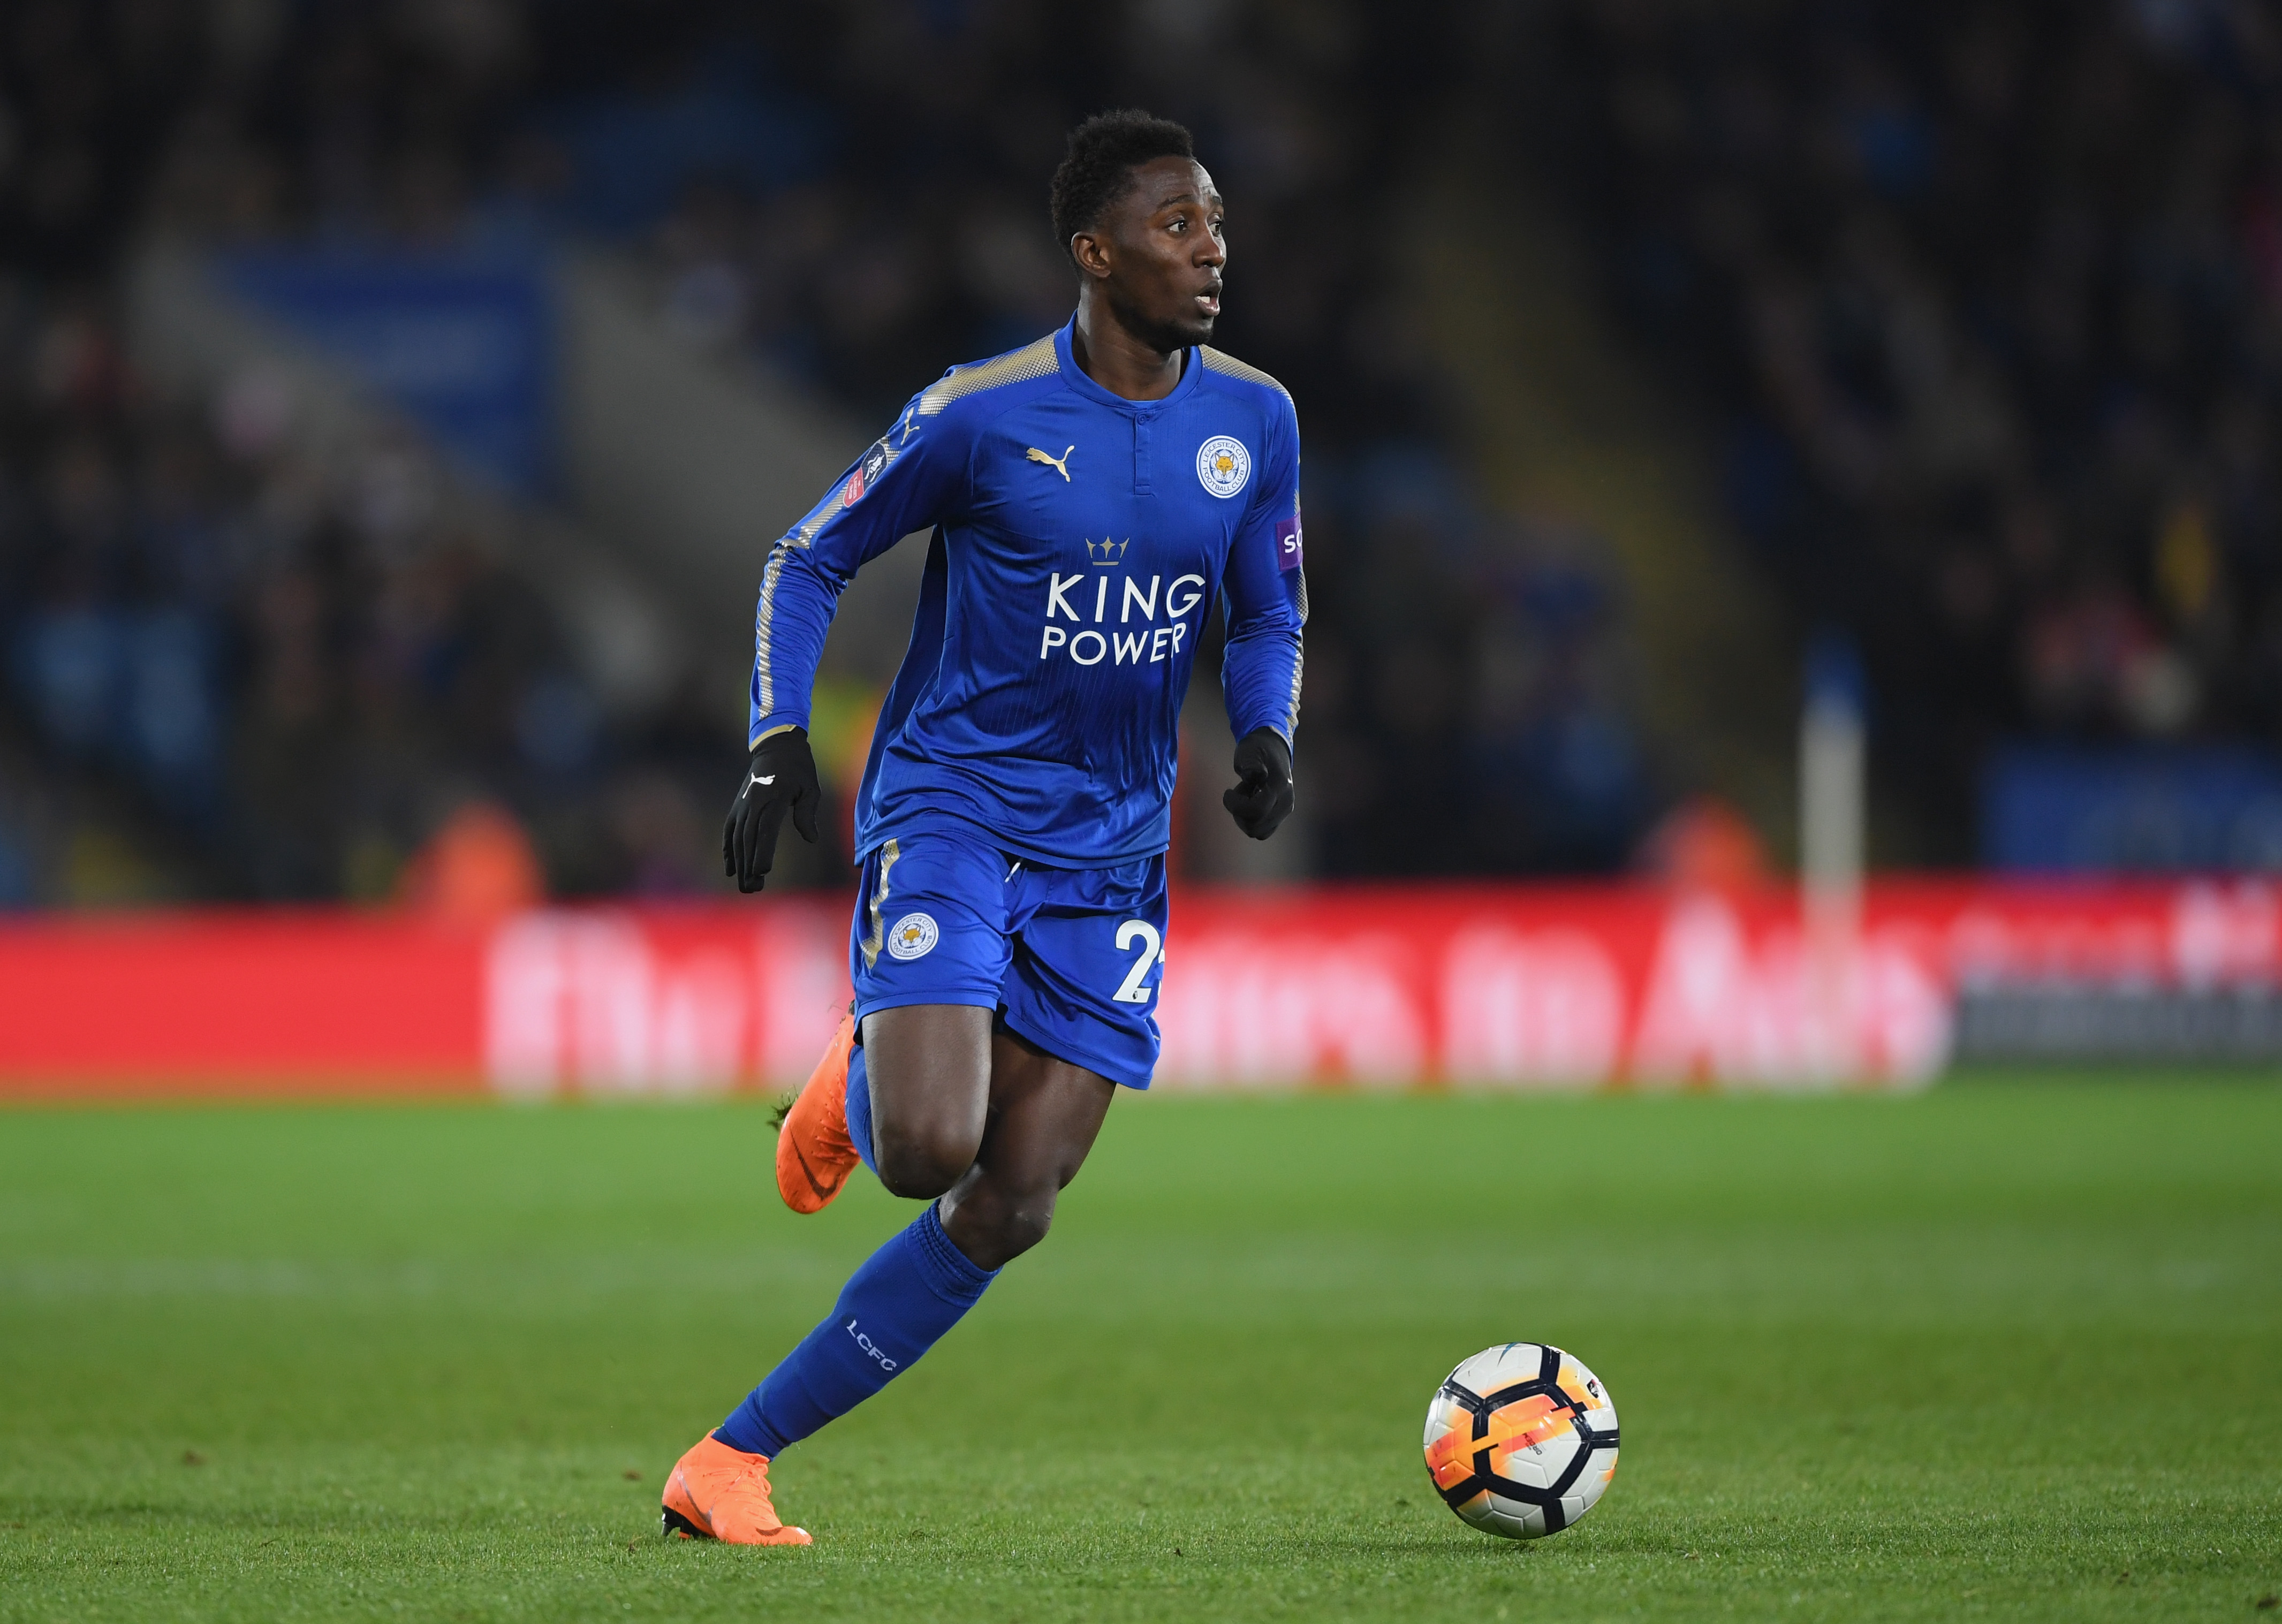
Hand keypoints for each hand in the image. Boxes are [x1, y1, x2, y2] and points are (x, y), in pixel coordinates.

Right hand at [723, 728, 822, 891]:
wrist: (776, 746)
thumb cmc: (799, 769)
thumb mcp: (810, 788)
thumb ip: (807, 813)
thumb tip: (811, 839)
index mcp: (773, 797)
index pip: (766, 829)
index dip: (762, 851)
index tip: (763, 872)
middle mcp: (754, 803)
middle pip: (748, 839)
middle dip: (749, 866)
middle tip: (753, 889)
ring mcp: (742, 805)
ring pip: (737, 838)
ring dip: (739, 864)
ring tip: (746, 886)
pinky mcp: (737, 806)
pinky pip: (729, 831)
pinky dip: (728, 850)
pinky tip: (731, 869)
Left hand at [1222, 727, 1293, 840]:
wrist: (1273, 749)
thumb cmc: (1258, 749)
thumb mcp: (1250, 750)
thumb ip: (1251, 763)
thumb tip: (1257, 775)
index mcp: (1280, 787)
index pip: (1256, 811)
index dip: (1236, 805)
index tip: (1228, 791)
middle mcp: (1286, 803)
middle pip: (1255, 827)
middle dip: (1240, 812)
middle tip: (1240, 792)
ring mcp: (1284, 812)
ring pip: (1258, 832)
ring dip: (1244, 817)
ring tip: (1246, 796)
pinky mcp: (1279, 816)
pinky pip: (1261, 831)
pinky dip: (1250, 821)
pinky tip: (1249, 803)